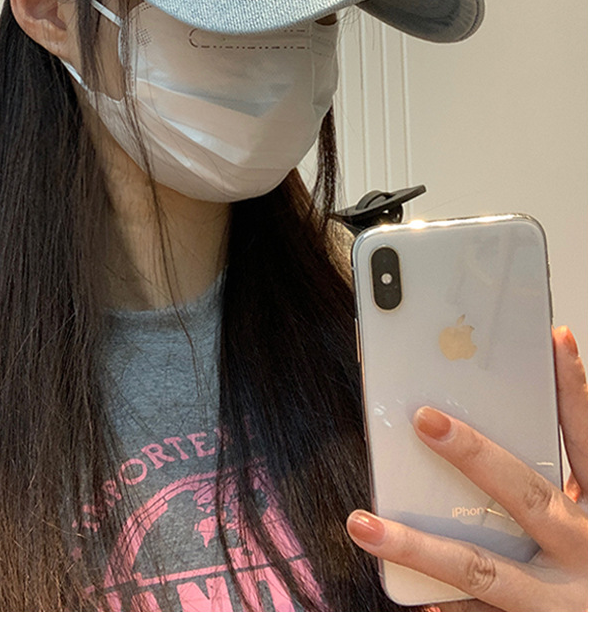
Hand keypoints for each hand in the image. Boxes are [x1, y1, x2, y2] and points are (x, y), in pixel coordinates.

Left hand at [346, 326, 587, 610]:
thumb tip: (509, 416)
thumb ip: (561, 477)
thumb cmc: (595, 568)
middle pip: (526, 492)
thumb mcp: (594, 517)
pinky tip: (413, 599)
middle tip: (424, 419)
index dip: (572, 388)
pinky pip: (481, 617)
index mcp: (601, 511)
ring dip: (418, 545)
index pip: (586, 438)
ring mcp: (559, 600)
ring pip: (480, 566)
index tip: (553, 338)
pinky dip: (447, 606)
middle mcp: (585, 550)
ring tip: (364, 524)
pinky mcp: (536, 630)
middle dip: (474, 453)